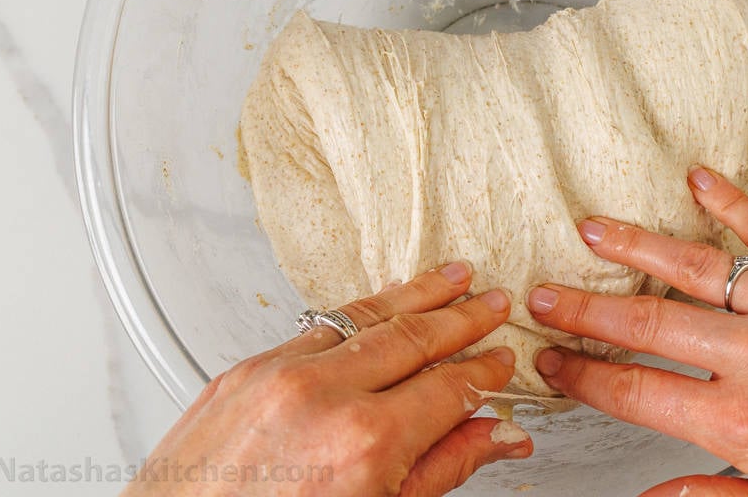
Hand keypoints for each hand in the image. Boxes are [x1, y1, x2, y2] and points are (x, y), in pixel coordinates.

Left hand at [125, 263, 531, 496]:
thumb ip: (441, 469)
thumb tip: (494, 437)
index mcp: (364, 443)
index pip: (448, 389)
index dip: (484, 373)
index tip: (502, 363)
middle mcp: (322, 396)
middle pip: (414, 338)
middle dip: (462, 318)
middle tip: (494, 303)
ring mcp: (278, 375)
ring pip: (365, 316)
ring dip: (416, 293)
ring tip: (451, 278)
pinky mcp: (245, 369)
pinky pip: (316, 326)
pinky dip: (358, 312)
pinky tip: (381, 304)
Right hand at [526, 166, 747, 495]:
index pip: (637, 393)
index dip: (584, 378)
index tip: (554, 366)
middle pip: (649, 324)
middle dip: (585, 310)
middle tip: (543, 295)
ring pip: (700, 267)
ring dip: (638, 248)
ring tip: (593, 230)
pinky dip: (734, 203)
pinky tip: (702, 182)